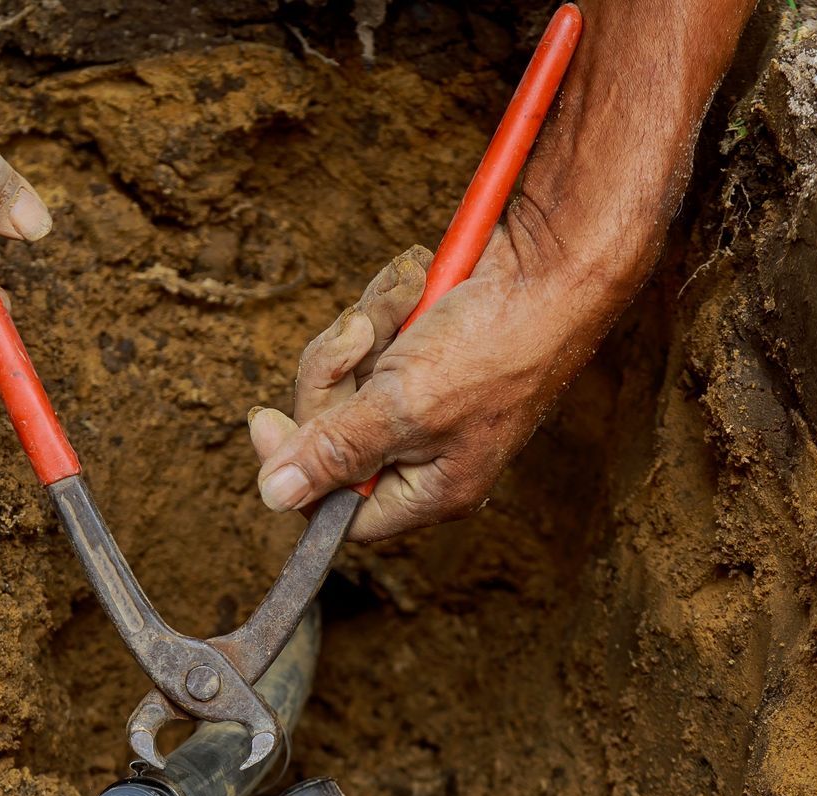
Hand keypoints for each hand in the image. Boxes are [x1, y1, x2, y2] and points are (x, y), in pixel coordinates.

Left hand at [248, 0, 754, 540]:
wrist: (550, 264)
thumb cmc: (495, 344)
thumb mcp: (403, 406)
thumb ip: (335, 453)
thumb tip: (274, 496)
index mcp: (427, 490)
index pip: (335, 510)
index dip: (296, 470)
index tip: (266, 419)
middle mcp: (422, 451)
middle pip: (328, 437)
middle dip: (336, 375)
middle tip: (361, 342)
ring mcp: (418, 398)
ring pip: (343, 377)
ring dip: (364, 328)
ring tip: (404, 304)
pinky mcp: (417, 350)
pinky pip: (368, 334)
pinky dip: (385, 304)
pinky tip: (415, 286)